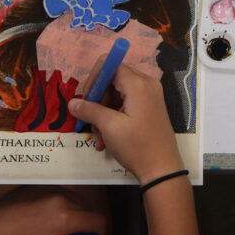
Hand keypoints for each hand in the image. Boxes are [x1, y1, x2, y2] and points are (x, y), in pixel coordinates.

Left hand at [0, 187, 103, 234]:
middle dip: (83, 226)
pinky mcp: (41, 184)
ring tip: (54, 228)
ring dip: (74, 214)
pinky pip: (63, 192)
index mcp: (65, 218)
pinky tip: (46, 217)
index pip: (98, 222)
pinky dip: (63, 204)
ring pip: (78, 199)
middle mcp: (62, 198)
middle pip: (89, 210)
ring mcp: (51, 188)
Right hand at [68, 60, 183, 183]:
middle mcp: (146, 85)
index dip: (94, 78)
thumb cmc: (137, 145)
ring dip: (102, 113)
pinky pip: (125, 105)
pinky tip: (105, 140)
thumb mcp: (109, 127)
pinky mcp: (149, 109)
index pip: (110, 64)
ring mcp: (149, 97)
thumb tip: (72, 103)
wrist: (162, 169)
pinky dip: (113, 118)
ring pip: (117, 94)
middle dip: (97, 99)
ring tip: (97, 135)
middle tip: (88, 119)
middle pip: (113, 79)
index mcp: (138, 84)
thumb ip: (89, 110)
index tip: (85, 98)